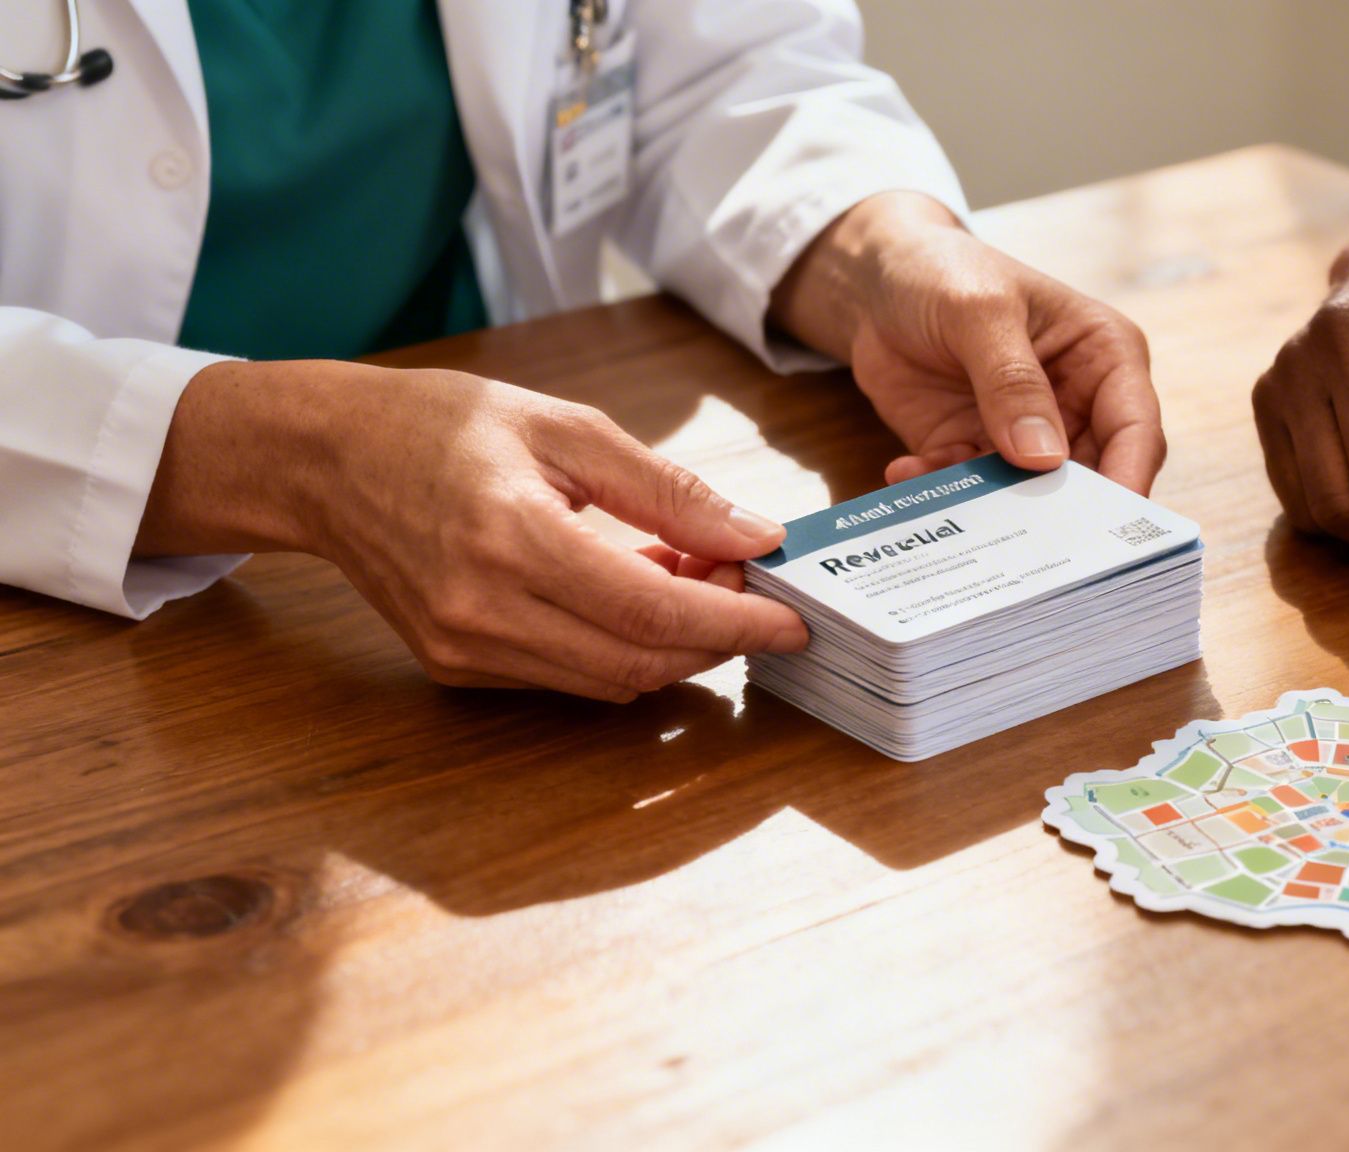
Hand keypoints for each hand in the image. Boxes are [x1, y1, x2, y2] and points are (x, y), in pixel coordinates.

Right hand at [138, 361, 807, 699]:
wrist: (324, 458)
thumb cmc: (440, 426)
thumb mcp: (566, 428)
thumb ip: (668, 490)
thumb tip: (755, 536)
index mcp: (512, 538)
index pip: (655, 614)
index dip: (738, 623)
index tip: (793, 616)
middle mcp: (483, 610)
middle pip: (640, 664)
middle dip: (715, 637)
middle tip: (748, 584)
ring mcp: (464, 649)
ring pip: (609, 683)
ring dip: (672, 647)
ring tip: (695, 581)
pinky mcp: (455, 667)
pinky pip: (567, 678)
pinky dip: (620, 650)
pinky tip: (635, 596)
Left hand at [770, 192, 1164, 493]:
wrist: (876, 282)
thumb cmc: (945, 272)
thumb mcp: (980, 312)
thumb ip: (1012, 382)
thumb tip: (1043, 458)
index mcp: (1104, 358)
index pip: (1135, 429)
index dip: (1129, 479)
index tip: (1110, 526)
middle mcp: (1076, 405)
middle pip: (1092, 479)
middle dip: (1064, 513)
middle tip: (1036, 546)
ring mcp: (1025, 436)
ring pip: (1031, 497)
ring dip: (996, 509)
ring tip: (962, 512)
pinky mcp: (975, 452)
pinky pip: (970, 492)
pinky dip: (943, 490)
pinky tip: (908, 470)